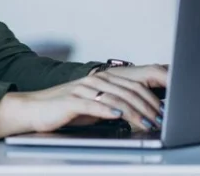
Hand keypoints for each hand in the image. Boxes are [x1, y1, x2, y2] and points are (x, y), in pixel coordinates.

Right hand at [0, 65, 166, 139]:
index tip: (163, 111)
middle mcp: (95, 80)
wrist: (35, 109)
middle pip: (128, 91)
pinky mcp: (72, 101)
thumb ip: (113, 105)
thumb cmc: (65, 109)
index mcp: (102, 79)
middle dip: (147, 106)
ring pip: (115, 98)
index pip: (132, 86)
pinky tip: (118, 115)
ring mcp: (83, 89)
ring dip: (134, 111)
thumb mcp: (93, 106)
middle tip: (160, 119)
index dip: (150, 98)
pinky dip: (108, 110)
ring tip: (147, 121)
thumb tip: (137, 114)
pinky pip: (93, 104)